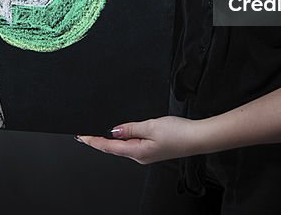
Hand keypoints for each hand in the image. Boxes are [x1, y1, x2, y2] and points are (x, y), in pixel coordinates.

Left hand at [75, 116, 203, 164]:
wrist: (198, 137)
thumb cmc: (179, 133)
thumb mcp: (150, 126)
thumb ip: (130, 128)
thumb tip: (114, 130)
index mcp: (137, 152)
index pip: (108, 147)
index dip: (93, 141)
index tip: (82, 136)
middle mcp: (140, 156)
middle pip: (114, 148)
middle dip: (99, 140)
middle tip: (85, 134)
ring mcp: (146, 153)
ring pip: (123, 146)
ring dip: (111, 139)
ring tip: (99, 132)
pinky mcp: (153, 149)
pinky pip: (133, 144)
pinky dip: (123, 138)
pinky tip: (122, 133)